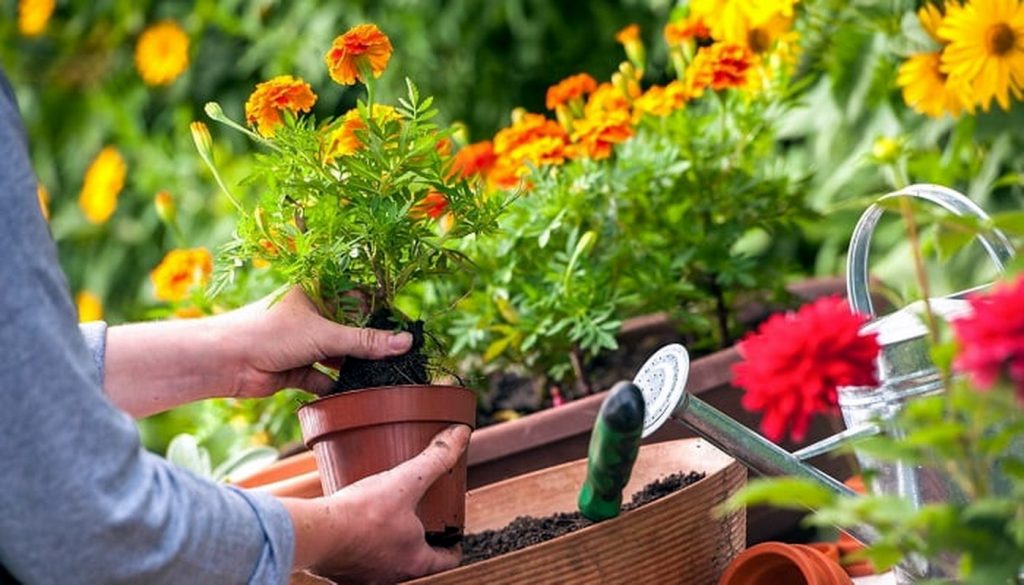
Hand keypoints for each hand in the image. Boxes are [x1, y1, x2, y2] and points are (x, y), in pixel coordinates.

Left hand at [218, 287, 412, 397]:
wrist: (226, 361)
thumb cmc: (270, 332)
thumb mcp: (325, 334)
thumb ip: (366, 342)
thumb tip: (405, 343)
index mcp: (317, 292)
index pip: (358, 299)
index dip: (380, 313)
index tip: (403, 330)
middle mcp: (311, 316)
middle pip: (350, 330)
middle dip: (369, 346)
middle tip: (397, 358)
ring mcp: (303, 343)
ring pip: (338, 356)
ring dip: (354, 368)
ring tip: (380, 378)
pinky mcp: (296, 369)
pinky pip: (324, 378)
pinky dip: (336, 386)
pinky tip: (353, 395)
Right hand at [282, 425, 470, 581]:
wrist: (314, 533)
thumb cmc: (361, 514)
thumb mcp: (406, 481)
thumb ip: (435, 458)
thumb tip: (461, 435)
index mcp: (416, 562)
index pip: (447, 560)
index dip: (452, 545)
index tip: (451, 533)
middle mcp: (393, 576)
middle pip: (416, 562)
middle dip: (419, 543)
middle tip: (419, 521)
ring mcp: (365, 578)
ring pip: (386, 562)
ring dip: (389, 544)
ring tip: (387, 520)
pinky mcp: (340, 573)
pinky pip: (357, 561)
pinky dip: (361, 545)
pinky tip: (353, 527)